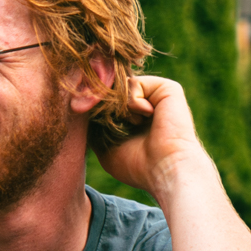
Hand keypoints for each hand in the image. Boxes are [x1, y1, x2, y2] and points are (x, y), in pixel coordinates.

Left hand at [95, 76, 207, 194]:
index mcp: (135, 118)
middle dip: (106, 107)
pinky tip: (148, 116)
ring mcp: (156, 95)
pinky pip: (134, 83)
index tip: (101, 128)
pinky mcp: (166, 88)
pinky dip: (133, 102)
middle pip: (112, 91)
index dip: (97, 111)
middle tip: (120, 127)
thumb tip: (84, 102)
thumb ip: (94, 124)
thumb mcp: (104, 147)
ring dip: (121, 108)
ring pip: (120, 86)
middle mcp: (146, 104)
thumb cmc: (138, 165)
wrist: (166, 168)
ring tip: (136, 124)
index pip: (106, 102)